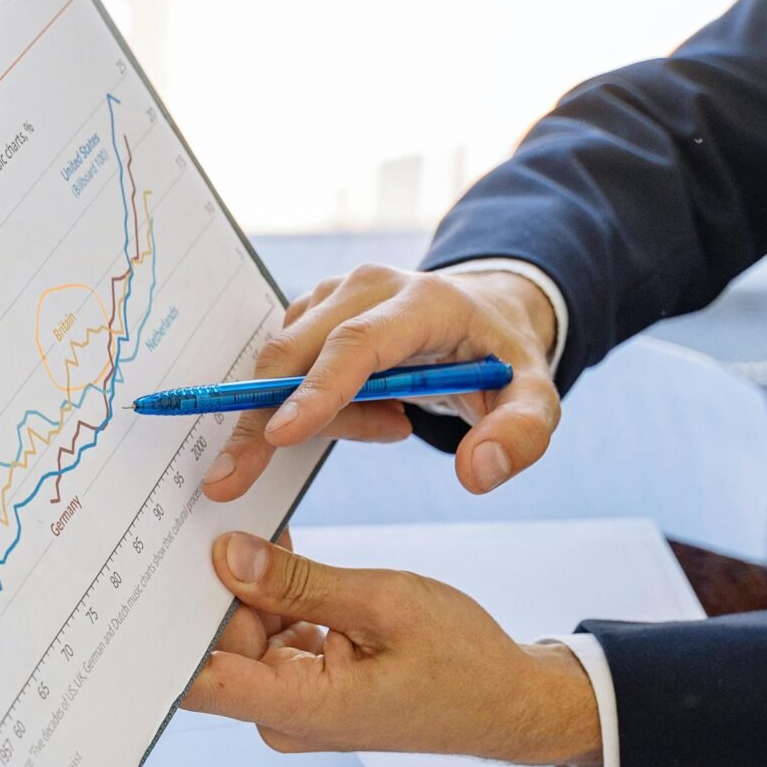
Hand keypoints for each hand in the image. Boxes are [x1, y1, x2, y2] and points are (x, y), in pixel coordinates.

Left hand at [182, 530, 601, 766]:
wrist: (505, 702)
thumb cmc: (462, 663)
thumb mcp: (383, 602)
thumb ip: (300, 582)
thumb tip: (229, 556)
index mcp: (302, 708)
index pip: (198, 682)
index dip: (161, 634)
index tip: (143, 580)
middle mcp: (286, 714)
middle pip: (218, 645)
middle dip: (216, 585)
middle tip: (214, 519)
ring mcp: (295, 702)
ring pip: (244, 634)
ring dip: (250, 587)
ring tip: (257, 533)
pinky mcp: (306, 685)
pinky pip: (271, 635)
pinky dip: (276, 599)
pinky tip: (284, 559)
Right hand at [201, 264, 559, 507]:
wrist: (484, 316)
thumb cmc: (502, 361)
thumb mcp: (535, 400)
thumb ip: (520, 436)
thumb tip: (476, 473)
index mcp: (424, 301)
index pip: (358, 344)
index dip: (316, 390)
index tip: (277, 435)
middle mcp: (369, 286)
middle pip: (297, 352)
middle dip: (259, 418)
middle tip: (231, 480)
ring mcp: (334, 295)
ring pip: (286, 364)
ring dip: (317, 416)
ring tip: (392, 425)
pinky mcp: (314, 311)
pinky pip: (288, 369)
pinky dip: (314, 407)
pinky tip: (374, 413)